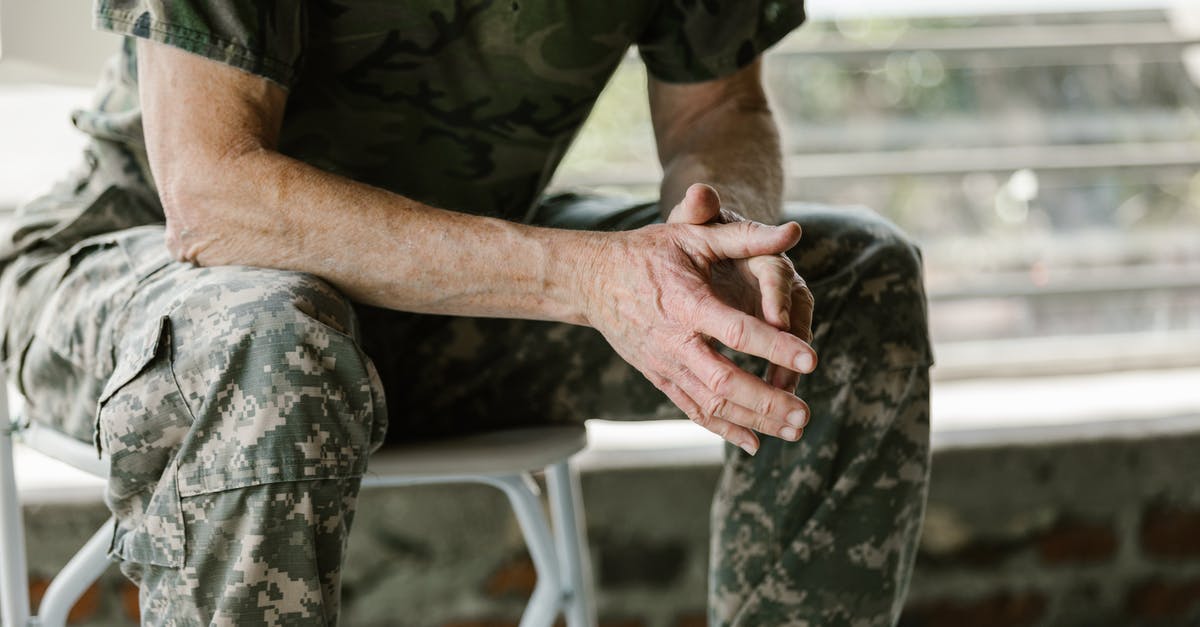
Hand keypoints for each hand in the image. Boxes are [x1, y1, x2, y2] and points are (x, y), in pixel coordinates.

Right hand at [582, 195, 816, 454]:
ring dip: (754, 421)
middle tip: (806, 414)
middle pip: (723, 382)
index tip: (811, 359)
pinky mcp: (660, 378)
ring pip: (711, 404)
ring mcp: (665, 365)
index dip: (774, 346)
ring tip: (795, 430)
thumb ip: (744, 236)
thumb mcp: (693, 236)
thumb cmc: (648, 252)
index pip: (735, 330)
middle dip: (767, 401)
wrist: (592, 280)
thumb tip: (793, 232)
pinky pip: (693, 410)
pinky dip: (724, 430)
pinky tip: (755, 444)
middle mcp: (674, 341)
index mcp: (687, 303)